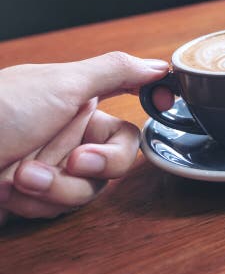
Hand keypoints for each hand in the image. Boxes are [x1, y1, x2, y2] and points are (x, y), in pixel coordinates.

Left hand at [0, 52, 168, 224]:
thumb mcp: (61, 83)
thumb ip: (115, 71)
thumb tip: (159, 63)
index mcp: (78, 102)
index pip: (129, 114)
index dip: (145, 118)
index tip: (161, 108)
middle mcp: (68, 135)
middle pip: (116, 161)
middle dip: (91, 166)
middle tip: (75, 162)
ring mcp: (50, 168)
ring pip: (87, 190)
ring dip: (54, 187)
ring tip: (20, 176)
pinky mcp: (30, 199)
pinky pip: (57, 209)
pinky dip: (32, 202)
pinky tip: (8, 189)